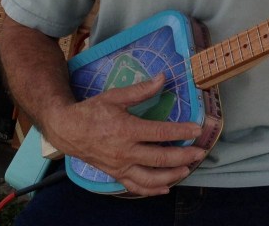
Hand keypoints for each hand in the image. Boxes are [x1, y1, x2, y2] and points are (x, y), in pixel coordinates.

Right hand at [41, 72, 206, 196]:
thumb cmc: (92, 111)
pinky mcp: (116, 174)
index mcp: (127, 129)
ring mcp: (120, 166)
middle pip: (160, 158)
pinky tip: (166, 188)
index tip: (197, 130)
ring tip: (187, 170)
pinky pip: (136, 187)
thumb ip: (141, 90)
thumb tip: (163, 78)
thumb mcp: (115, 96)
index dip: (181, 131)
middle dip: (183, 156)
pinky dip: (152, 190)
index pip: (161, 132)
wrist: (68, 130)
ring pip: (151, 178)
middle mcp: (125, 151)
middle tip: (200, 152)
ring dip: (172, 175)